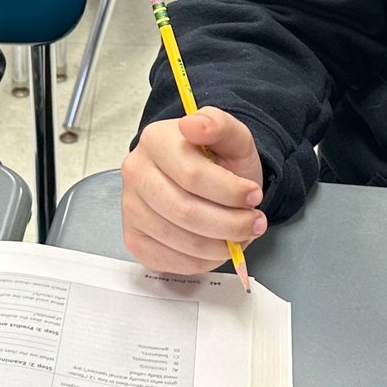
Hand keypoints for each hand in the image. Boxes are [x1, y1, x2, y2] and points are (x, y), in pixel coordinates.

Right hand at [122, 107, 265, 275]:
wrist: (205, 180)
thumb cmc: (218, 160)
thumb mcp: (232, 137)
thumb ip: (219, 125)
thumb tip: (194, 125)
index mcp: (155, 141)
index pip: (192, 175)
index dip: (230, 192)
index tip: (255, 196)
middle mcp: (135, 173)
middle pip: (185, 212)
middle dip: (230, 224)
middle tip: (255, 223)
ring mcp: (130, 208)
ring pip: (180, 240)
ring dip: (220, 245)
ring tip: (240, 235)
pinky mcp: (134, 239)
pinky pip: (170, 261)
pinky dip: (202, 260)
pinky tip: (216, 246)